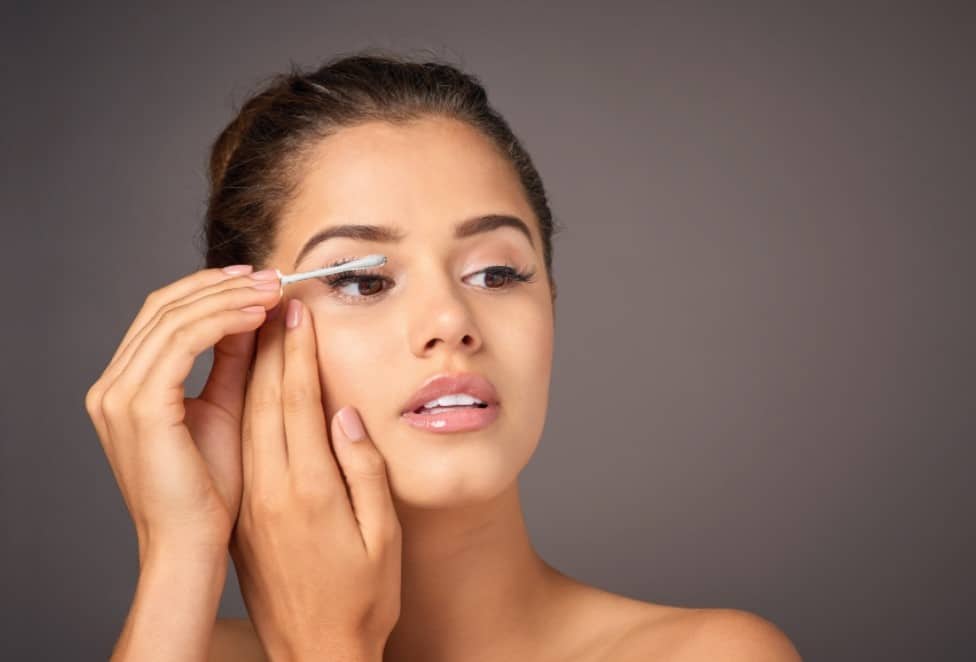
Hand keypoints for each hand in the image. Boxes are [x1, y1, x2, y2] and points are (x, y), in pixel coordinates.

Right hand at [84, 265, 282, 556]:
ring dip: (229, 297)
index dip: (209, 289)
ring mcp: (118, 395)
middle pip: (164, 305)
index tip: (256, 279)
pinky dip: (223, 320)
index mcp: (126, 386)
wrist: (192, 546)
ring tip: (272, 291)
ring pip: (174, 316)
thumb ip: (233, 362)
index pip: (162, 314)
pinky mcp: (139, 406)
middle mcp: (111, 386)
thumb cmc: (210, 490)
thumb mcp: (225, 409)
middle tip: (270, 276)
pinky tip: (259, 316)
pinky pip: (183, 341)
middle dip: (222, 284)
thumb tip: (254, 314)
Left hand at [230, 297, 401, 661]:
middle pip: (262, 399)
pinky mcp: (245, 512)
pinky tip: (244, 380)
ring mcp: (252, 501)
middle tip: (271, 298)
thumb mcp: (383, 538)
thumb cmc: (362, 598)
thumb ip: (365, 473)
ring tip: (254, 323)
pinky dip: (240, 401)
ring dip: (246, 365)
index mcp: (309, 490)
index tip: (298, 311)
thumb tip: (347, 416)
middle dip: (267, 342)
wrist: (315, 650)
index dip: (296, 352)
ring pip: (242, 416)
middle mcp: (272, 490)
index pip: (296, 402)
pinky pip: (238, 443)